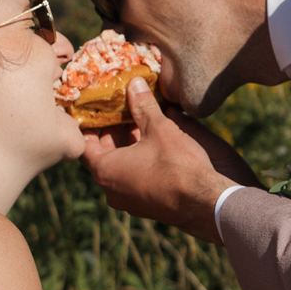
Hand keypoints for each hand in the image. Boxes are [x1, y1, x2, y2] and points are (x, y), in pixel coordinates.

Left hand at [82, 79, 259, 239]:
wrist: (205, 203)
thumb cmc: (178, 165)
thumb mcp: (160, 128)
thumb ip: (143, 105)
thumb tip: (134, 83)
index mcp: (105, 171)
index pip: (85, 144)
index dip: (90, 123)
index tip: (97, 108)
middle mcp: (111, 190)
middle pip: (103, 155)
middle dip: (112, 131)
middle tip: (121, 109)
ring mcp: (128, 201)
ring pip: (120, 168)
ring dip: (127, 146)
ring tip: (140, 121)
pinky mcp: (145, 206)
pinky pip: (133, 179)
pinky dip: (137, 161)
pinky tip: (153, 144)